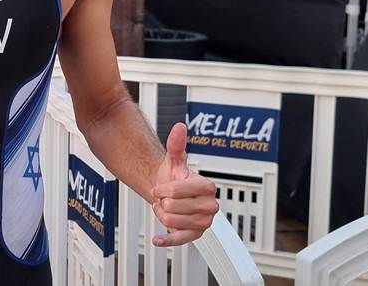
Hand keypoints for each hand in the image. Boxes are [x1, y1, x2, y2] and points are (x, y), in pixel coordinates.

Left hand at [150, 123, 219, 246]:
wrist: (171, 193)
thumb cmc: (174, 177)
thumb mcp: (174, 160)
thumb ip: (177, 144)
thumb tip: (179, 127)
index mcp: (208, 186)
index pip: (179, 190)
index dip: (164, 189)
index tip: (160, 188)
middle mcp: (210, 205)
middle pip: (172, 207)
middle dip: (162, 202)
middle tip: (165, 198)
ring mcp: (204, 222)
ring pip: (170, 221)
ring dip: (161, 213)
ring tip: (165, 207)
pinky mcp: (195, 235)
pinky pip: (179, 240)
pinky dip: (167, 241)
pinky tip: (157, 240)